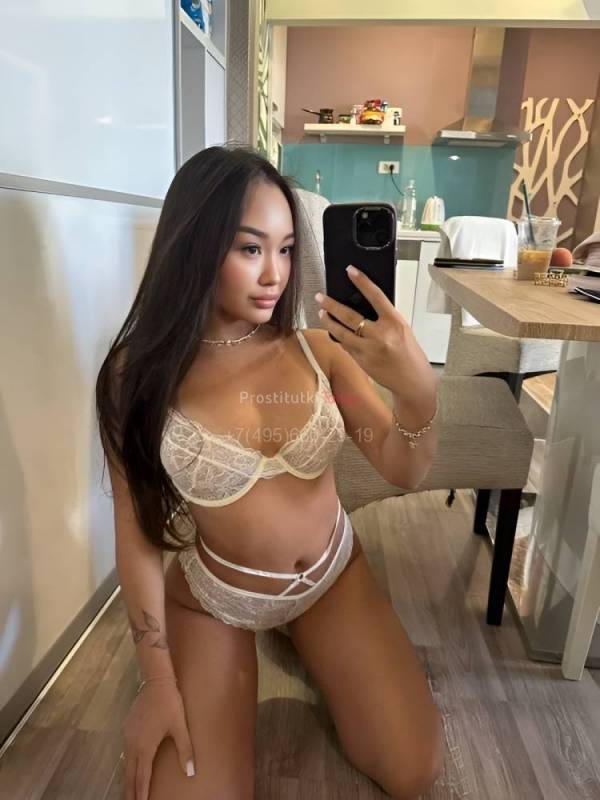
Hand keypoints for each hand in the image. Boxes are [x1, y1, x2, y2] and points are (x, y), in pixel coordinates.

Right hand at [122, 680, 194, 799]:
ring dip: (128, 778)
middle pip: (129, 774)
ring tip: (131, 791)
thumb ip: (185, 750)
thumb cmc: (170, 704)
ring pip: (126, 763)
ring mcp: (127, 736)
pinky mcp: (127, 728)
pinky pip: (125, 751)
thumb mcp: (180, 726)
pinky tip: (132, 766)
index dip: (141, 794)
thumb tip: (190, 772)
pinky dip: (128, 764)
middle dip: (131, 791)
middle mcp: (132, 744)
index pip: (141, 777)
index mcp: (145, 747)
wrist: (156, 682)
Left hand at [315, 265, 436, 401]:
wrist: (412, 380)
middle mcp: (380, 335)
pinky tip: (333, 331)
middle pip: (350, 316)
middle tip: (320, 297)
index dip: (362, 281)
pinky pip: (345, 346)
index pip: (376, 296)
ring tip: (321, 313)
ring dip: (329, 322)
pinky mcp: (361, 361)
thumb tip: (363, 305)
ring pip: (341, 333)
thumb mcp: (402, 329)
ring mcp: (368, 350)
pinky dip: (338, 338)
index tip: (350, 270)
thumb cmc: (409, 353)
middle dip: (331, 305)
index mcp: (394, 322)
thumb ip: (384, 318)